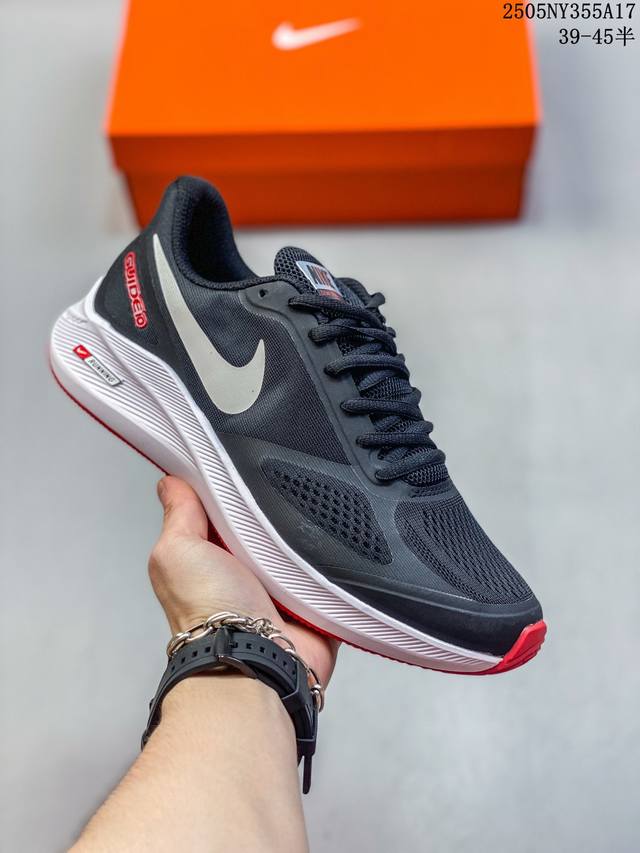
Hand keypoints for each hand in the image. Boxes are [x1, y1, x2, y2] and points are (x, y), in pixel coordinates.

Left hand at [149, 476, 338, 685]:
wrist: (255, 658)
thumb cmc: (210, 612)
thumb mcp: (177, 551)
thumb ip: (178, 515)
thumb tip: (171, 483)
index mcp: (212, 554)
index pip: (225, 507)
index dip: (232, 486)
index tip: (242, 461)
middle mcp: (246, 569)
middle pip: (266, 521)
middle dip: (273, 507)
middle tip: (277, 493)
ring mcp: (282, 586)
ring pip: (301, 542)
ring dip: (303, 533)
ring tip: (303, 521)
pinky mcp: (314, 600)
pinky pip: (331, 568)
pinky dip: (331, 559)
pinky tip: (328, 545)